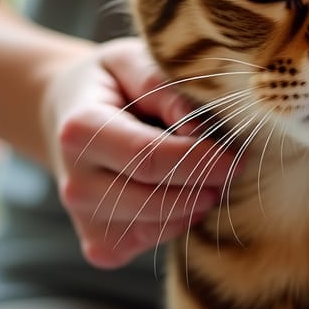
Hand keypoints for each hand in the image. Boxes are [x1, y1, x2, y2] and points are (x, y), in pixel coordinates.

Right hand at [41, 37, 239, 267]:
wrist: (71, 120)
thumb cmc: (113, 85)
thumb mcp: (133, 61)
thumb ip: (163, 86)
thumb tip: (199, 128)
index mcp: (79, 131)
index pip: (148, 157)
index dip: (200, 159)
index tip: (237, 154)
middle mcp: (74, 183)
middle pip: (156, 198)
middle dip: (205, 184)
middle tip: (234, 165)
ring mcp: (84, 220)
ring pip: (160, 225)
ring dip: (196, 202)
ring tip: (207, 173)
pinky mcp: (100, 247)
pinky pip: (155, 241)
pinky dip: (180, 220)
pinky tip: (181, 191)